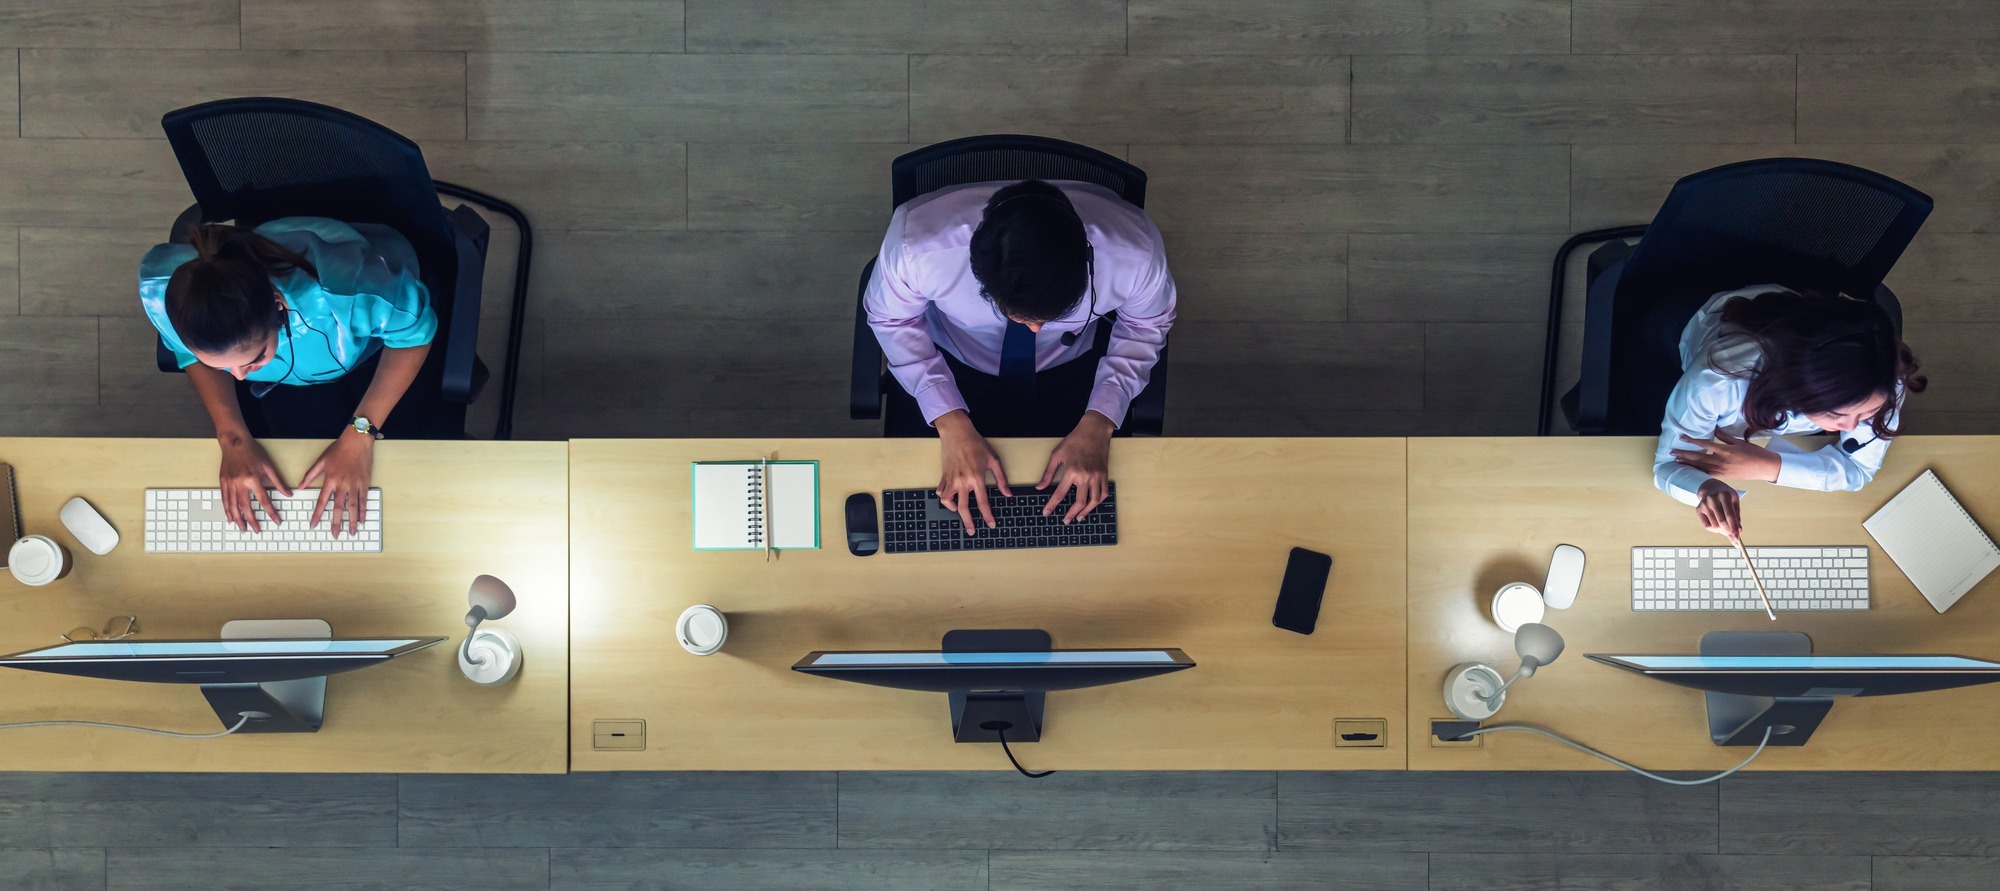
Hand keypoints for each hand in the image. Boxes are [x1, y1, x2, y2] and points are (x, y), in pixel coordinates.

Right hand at [217, 435, 290, 532]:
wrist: (234, 442)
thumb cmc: (252, 452)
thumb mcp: (268, 465)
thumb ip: (278, 482)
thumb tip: (288, 494)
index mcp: (253, 479)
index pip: (264, 500)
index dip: (271, 512)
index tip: (277, 521)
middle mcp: (240, 483)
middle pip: (246, 507)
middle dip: (252, 520)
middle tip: (257, 530)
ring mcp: (229, 483)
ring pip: (233, 505)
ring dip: (238, 519)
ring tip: (243, 528)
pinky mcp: (222, 482)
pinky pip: (224, 499)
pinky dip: (227, 510)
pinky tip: (230, 518)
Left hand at [301, 430, 374, 536]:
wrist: (357, 441)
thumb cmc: (338, 450)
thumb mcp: (321, 461)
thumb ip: (310, 475)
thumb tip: (299, 487)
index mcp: (330, 480)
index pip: (322, 501)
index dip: (317, 514)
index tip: (314, 525)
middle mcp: (343, 484)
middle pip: (339, 508)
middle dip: (337, 523)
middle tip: (336, 535)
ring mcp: (355, 484)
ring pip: (354, 506)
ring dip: (353, 520)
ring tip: (352, 532)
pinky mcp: (365, 483)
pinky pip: (364, 500)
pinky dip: (363, 510)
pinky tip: (362, 519)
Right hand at [936, 410, 1009, 534]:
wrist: (957, 432)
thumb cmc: (976, 444)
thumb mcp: (993, 459)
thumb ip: (1001, 479)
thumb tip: (1007, 494)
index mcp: (977, 478)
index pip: (983, 502)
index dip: (988, 516)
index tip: (990, 524)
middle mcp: (963, 481)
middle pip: (963, 508)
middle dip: (968, 522)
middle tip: (971, 532)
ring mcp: (951, 479)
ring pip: (948, 501)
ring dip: (953, 509)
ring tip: (958, 511)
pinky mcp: (944, 475)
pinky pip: (941, 492)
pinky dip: (945, 498)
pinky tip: (950, 499)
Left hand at [1039, 412, 1113, 522]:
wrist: (1094, 431)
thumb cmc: (1074, 441)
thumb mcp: (1057, 455)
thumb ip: (1048, 473)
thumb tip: (1040, 487)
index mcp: (1071, 471)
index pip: (1059, 494)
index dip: (1051, 505)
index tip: (1046, 513)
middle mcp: (1085, 476)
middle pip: (1079, 502)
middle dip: (1071, 514)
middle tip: (1065, 520)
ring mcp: (1097, 476)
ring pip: (1093, 501)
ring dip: (1086, 511)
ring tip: (1079, 517)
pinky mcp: (1104, 474)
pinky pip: (1103, 493)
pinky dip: (1098, 501)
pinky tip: (1092, 505)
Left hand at [1672, 430, 1780, 481]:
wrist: (1765, 467)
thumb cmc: (1754, 452)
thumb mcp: (1739, 442)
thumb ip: (1725, 437)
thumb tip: (1714, 429)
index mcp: (1724, 450)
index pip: (1704, 444)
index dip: (1692, 440)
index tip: (1682, 437)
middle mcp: (1721, 461)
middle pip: (1698, 457)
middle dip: (1684, 454)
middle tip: (1672, 452)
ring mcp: (1722, 470)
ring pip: (1701, 467)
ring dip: (1688, 464)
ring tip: (1677, 461)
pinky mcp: (1724, 477)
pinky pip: (1708, 474)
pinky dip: (1698, 471)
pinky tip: (1691, 470)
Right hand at [1694, 478, 1743, 538]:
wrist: (1711, 488)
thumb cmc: (1726, 497)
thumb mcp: (1734, 502)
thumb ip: (1737, 517)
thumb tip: (1738, 531)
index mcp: (1724, 495)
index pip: (1730, 515)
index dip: (1734, 527)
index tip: (1737, 537)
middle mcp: (1712, 499)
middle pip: (1721, 522)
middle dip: (1728, 531)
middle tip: (1733, 536)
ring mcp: (1704, 504)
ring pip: (1714, 526)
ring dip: (1722, 531)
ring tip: (1726, 528)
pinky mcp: (1698, 509)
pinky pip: (1707, 526)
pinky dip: (1714, 530)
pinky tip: (1718, 525)